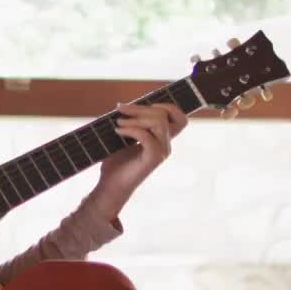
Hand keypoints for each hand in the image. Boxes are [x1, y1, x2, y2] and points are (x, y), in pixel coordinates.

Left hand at [90, 102, 188, 219]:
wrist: (110, 185)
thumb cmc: (115, 162)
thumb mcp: (124, 138)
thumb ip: (131, 123)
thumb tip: (125, 105)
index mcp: (162, 139)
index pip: (180, 119)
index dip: (168, 106)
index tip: (145, 103)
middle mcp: (166, 145)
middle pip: (164, 115)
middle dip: (141, 108)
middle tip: (120, 108)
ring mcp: (161, 152)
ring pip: (159, 123)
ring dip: (136, 118)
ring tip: (118, 122)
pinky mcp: (153, 159)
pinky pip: (147, 137)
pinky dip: (131, 130)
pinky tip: (118, 131)